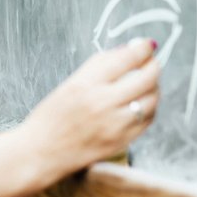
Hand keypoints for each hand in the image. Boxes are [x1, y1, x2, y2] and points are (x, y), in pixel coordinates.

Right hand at [14, 38, 159, 182]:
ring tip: (146, 83)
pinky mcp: (122, 141)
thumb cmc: (52, 116)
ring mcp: (115, 125)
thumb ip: (99, 66)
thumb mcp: (70, 84)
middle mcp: (102, 103)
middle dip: (153, 66)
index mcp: (85, 85)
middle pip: (146, 78)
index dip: (142, 49)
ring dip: (153, 87)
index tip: (146, 45)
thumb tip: (128, 50)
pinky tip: (141, 103)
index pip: (125, 59)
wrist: (42, 151)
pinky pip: (147, 119)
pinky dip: (149, 107)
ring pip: (151, 99)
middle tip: (151, 62)